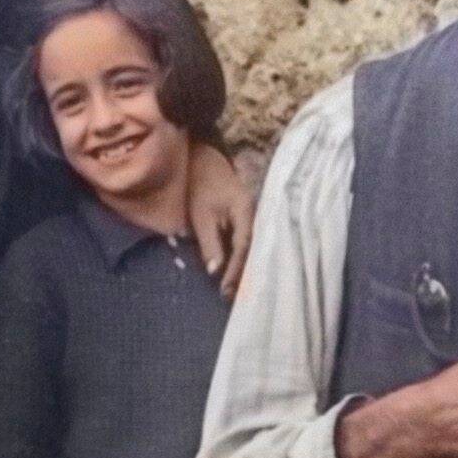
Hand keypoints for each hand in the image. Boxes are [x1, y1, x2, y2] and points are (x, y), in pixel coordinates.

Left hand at [183, 141, 259, 282]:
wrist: (206, 159)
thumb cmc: (202, 185)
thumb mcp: (202, 216)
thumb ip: (210, 243)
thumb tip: (215, 271)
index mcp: (246, 213)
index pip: (244, 248)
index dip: (236, 271)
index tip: (226, 290)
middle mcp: (256, 216)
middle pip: (254, 251)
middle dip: (245, 275)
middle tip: (233, 298)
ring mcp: (254, 216)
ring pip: (253, 248)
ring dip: (245, 268)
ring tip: (237, 291)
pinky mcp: (248, 218)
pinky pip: (248, 242)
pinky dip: (243, 258)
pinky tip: (237, 272)